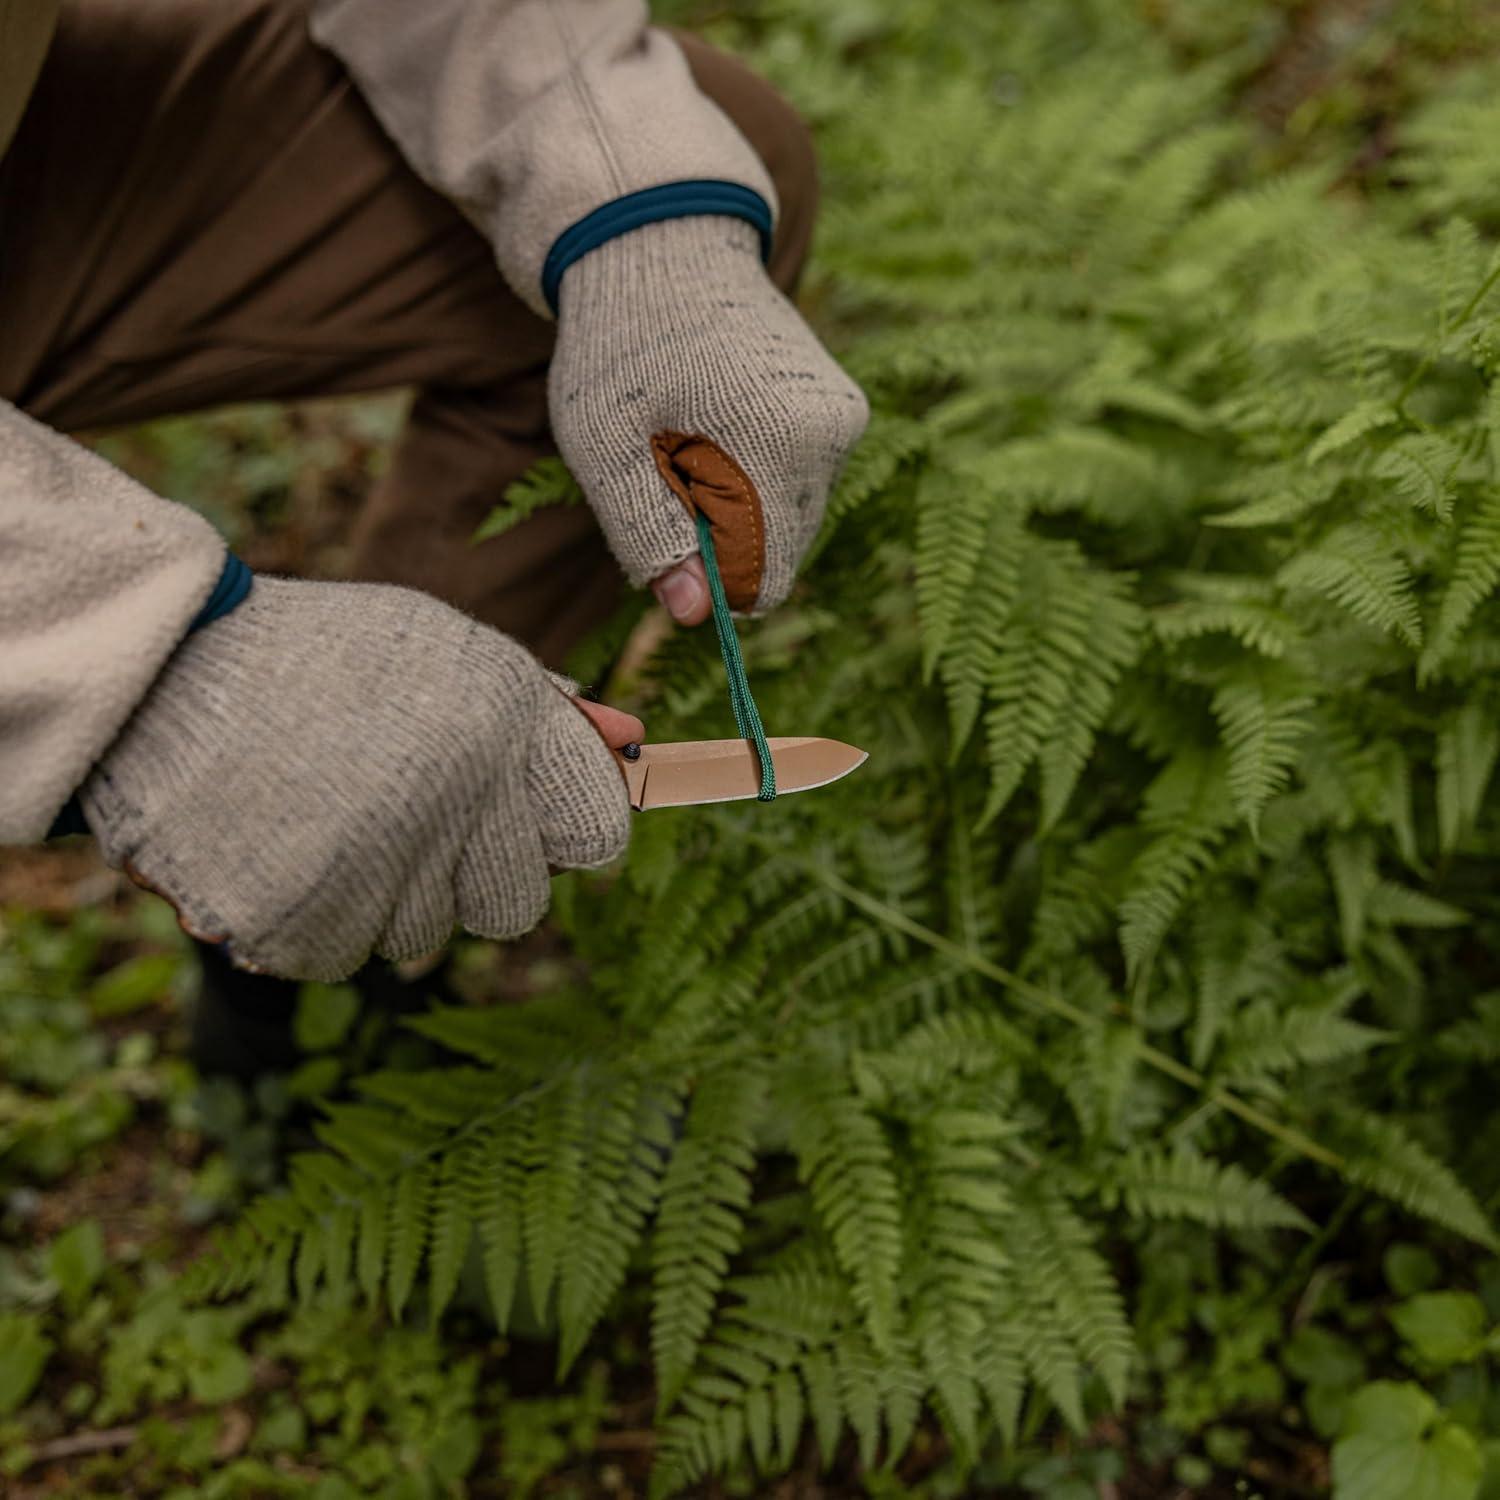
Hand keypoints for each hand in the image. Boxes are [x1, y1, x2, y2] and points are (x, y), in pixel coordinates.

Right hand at [80, 577, 637, 980]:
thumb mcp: (448, 652)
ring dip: (385, 894)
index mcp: (502, 727)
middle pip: (518, 905)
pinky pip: (340, 953)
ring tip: (326, 816)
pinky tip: (281, 848)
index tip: (524, 817)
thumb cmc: (323, 658)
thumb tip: (633, 744)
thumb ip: (544, 708)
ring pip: (423, 934)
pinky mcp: (298, 922)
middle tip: (407, 817)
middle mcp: (456, 802)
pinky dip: (313, 920)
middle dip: (474, 872)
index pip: (598, 834)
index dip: (562, 828)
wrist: (161, 669)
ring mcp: (377, 868)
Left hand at [548, 216, 869, 623]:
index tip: (659, 532)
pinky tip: (717, 428)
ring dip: (735, 508)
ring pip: (789, 519)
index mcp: (779, 443)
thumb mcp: (607, 450)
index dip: (704, 580)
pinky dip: (754, 477)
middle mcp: (832, 435)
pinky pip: (799, 482)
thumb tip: (692, 615)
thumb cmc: (619, 348)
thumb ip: (649, 536)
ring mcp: (844, 420)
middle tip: (665, 474)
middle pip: (779, 552)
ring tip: (689, 443)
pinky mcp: (841, 409)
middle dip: (719, 539)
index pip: (761, 578)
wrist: (661, 246)